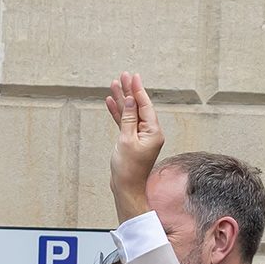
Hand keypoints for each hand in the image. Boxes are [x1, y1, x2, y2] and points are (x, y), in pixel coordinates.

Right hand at [104, 71, 166, 217]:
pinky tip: (111, 102)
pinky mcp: (131, 141)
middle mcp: (149, 132)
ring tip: (113, 85)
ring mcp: (140, 136)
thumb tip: (130, 101)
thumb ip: (128, 119)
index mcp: (153, 131)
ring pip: (129, 113)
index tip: (133, 77)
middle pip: (137, 107)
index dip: (137, 90)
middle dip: (129, 91)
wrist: (126, 188)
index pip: (144, 106)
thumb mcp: (127, 141)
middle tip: (122, 76)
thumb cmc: (128, 168)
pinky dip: (118, 113)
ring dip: (121, 100)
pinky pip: (124, 123)